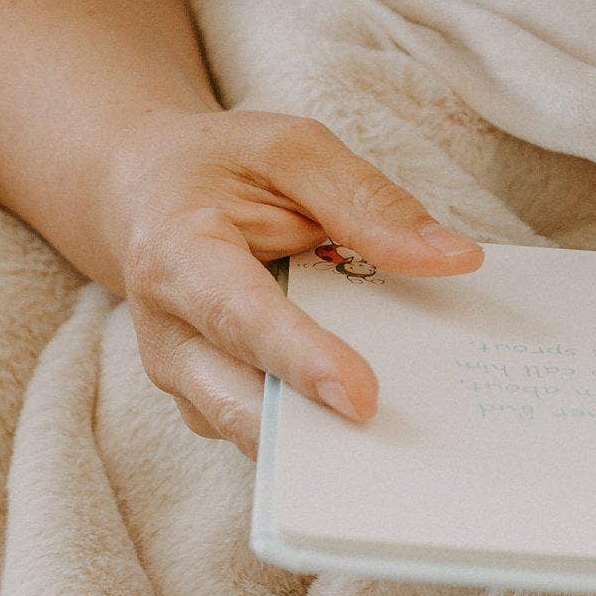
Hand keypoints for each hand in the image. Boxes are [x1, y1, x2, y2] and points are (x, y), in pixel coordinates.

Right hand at [97, 107, 483, 456]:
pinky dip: (317, 428)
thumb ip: (367, 201)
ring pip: (253, 431)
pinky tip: (379, 423)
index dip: (302, 359)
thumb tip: (454, 258)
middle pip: (238, 401)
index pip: (242, 317)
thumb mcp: (292, 150)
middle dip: (315, 430)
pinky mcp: (207, 402)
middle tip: (400, 446)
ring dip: (323, 441)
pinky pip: (266, 428)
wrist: (142, 194)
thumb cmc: (221, 166)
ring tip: (405, 444)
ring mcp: (184, 379)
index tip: (363, 400)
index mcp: (178, 254)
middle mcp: (169, 335)